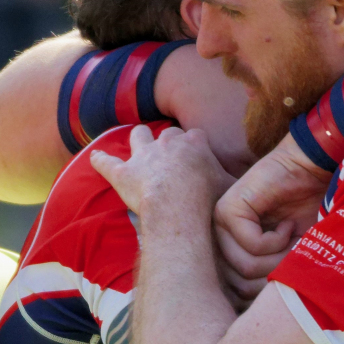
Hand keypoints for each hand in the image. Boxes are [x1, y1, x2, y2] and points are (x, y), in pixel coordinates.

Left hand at [89, 125, 229, 218]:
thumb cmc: (208, 200)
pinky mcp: (123, 173)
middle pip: (168, 133)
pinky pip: (106, 162)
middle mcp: (168, 143)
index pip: (195, 137)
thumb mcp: (230, 189)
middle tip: (171, 157)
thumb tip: (249, 187)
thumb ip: (237, 183)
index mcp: (194, 143)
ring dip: (139, 140)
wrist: (178, 209)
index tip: (197, 158)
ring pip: (139, 135)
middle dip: (168, 143)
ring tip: (139, 147)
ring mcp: (143, 156)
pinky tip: (94, 158)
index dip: (195, 147)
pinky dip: (100, 160)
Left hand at [214, 133, 330, 284]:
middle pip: (241, 288)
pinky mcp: (227, 210)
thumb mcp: (293, 260)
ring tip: (295, 239)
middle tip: (297, 255)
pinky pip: (251, 245)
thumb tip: (265, 326)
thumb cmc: (310, 217)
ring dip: (280, 259)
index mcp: (231, 258)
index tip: (293, 275)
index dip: (269, 296)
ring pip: (245, 268)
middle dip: (278, 278)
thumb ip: (274, 283)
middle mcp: (221, 244)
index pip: (237, 298)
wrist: (315, 171)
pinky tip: (287, 223)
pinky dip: (277, 240)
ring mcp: (220, 227)